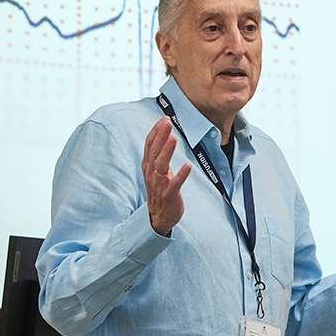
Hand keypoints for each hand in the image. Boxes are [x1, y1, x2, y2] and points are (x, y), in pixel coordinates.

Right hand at [142, 117, 191, 233]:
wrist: (159, 216)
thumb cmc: (160, 190)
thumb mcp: (156, 170)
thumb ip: (158, 154)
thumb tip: (163, 134)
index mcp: (148, 166)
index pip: (149, 145)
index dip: (156, 132)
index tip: (163, 118)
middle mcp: (151, 173)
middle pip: (154, 152)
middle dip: (161, 136)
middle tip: (167, 122)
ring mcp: (159, 184)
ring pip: (161, 166)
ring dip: (167, 152)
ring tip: (174, 139)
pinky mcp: (169, 195)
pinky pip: (174, 184)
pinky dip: (180, 175)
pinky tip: (187, 166)